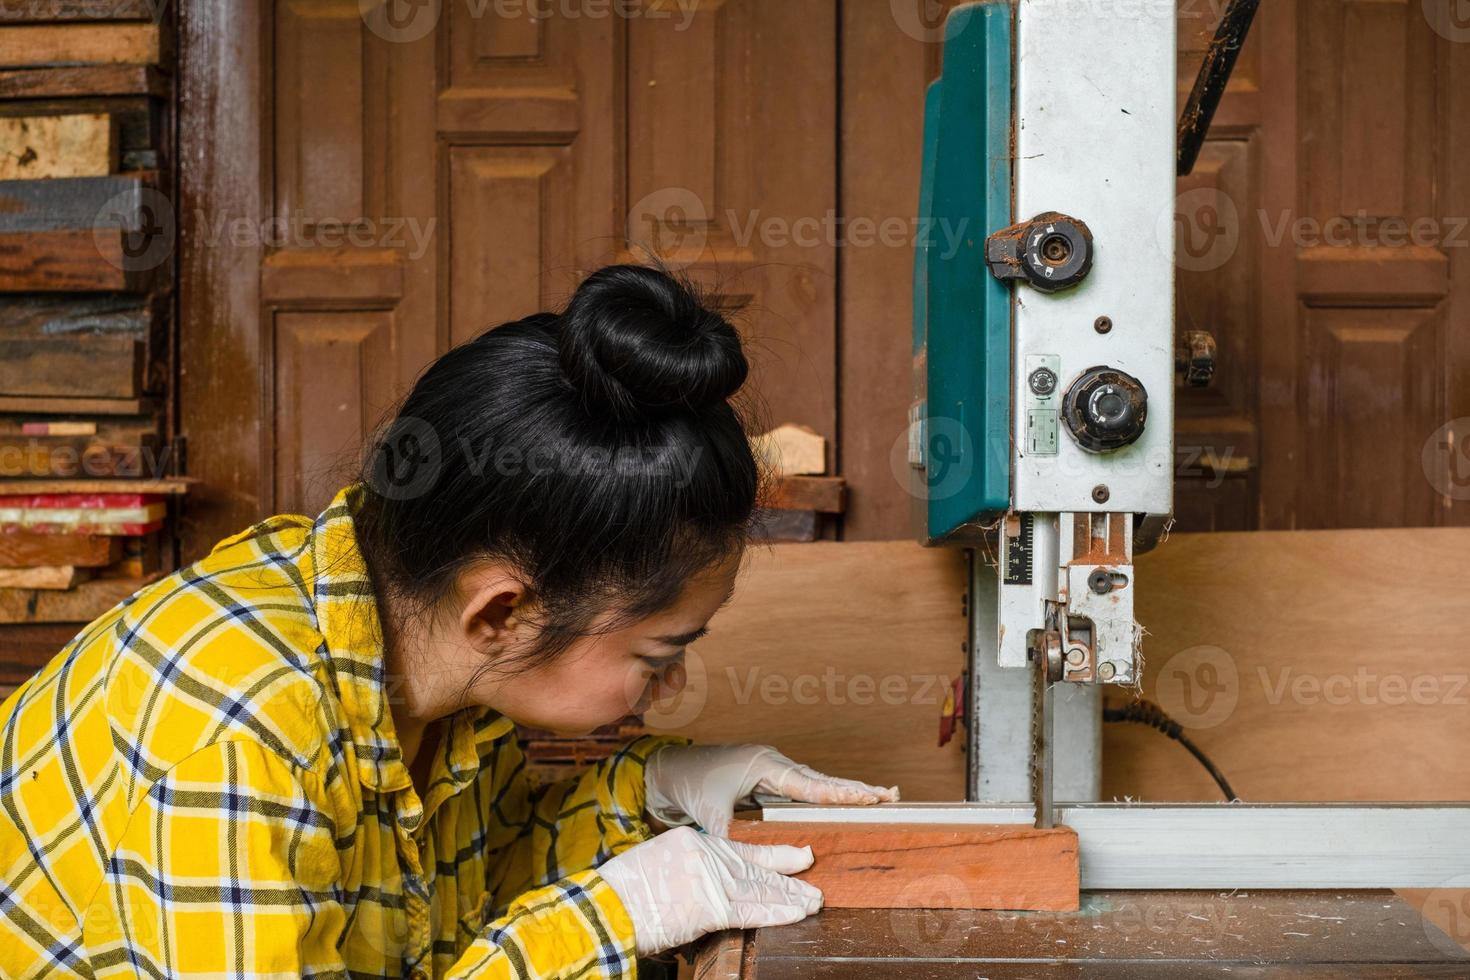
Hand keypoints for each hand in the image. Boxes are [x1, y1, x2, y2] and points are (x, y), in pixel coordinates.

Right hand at [598, 826, 821, 954]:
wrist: (605, 909)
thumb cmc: (621, 894)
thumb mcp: (655, 866)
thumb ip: (687, 871)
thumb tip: (706, 889)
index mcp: (690, 840)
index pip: (740, 848)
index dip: (771, 854)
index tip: (796, 856)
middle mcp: (704, 854)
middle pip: (755, 866)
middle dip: (787, 875)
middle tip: (813, 880)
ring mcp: (710, 879)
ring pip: (760, 888)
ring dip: (790, 897)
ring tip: (814, 901)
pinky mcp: (712, 906)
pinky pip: (753, 910)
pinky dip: (778, 912)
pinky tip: (798, 913)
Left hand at [644, 744, 899, 835]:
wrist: (668, 771)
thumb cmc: (689, 784)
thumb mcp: (712, 813)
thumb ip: (738, 835)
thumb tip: (761, 858)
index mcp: (764, 764)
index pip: (810, 783)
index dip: (840, 794)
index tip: (869, 797)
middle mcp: (773, 764)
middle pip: (822, 780)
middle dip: (855, 789)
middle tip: (890, 795)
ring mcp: (771, 772)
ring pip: (815, 785)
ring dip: (844, 792)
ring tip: (878, 798)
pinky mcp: (766, 783)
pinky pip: (802, 791)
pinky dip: (824, 797)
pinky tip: (841, 804)